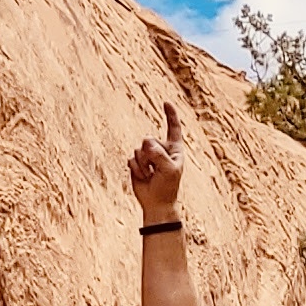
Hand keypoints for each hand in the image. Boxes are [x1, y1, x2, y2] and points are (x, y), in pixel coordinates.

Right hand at [128, 102, 184, 221]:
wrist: (156, 203)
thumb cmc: (168, 187)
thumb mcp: (169, 170)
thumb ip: (159, 154)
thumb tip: (146, 142)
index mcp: (174, 148)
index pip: (173, 127)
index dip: (170, 114)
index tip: (166, 103)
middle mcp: (161, 149)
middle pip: (149, 140)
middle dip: (150, 155)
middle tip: (156, 170)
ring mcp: (148, 156)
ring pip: (139, 149)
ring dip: (143, 164)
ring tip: (150, 175)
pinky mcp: (137, 163)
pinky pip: (131, 158)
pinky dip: (136, 169)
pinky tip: (144, 177)